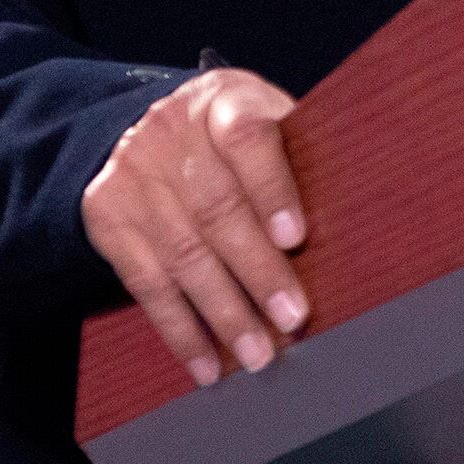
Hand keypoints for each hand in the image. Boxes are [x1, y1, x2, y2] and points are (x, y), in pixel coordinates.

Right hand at [82, 67, 308, 389]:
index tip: (296, 236)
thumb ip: (298, 154)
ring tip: (257, 353)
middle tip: (291, 317)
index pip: (246, 138)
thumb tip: (356, 216)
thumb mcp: (264, 117)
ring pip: (182, 253)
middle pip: (216, 208)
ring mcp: (132, 175)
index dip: (272, 188)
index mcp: (221, 101)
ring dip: (223, 313)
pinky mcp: (106, 216)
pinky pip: (146, 283)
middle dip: (257, 271)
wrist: (147, 126)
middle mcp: (169, 132)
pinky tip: (207, 362)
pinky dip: (180, 330)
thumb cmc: (232, 134)